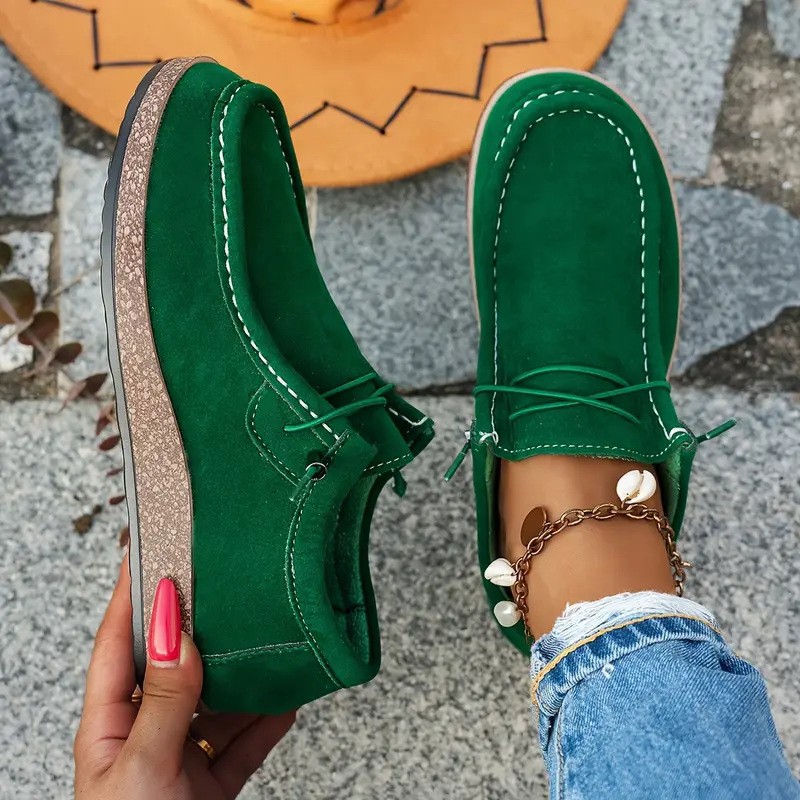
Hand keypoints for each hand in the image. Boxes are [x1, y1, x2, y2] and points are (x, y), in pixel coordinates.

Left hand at [74, 555, 294, 798]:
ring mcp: (180, 757)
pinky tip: (290, 692)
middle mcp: (144, 732)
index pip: (118, 640)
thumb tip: (173, 623)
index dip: (134, 592)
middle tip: (226, 580)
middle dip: (201, 621)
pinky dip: (271, 715)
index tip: (155, 548)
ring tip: (269, 630)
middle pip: (175, 661)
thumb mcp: (143, 767)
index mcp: (108, 723)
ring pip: (218, 696)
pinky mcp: (212, 783)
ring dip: (246, 668)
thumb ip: (165, 696)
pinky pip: (247, 738)